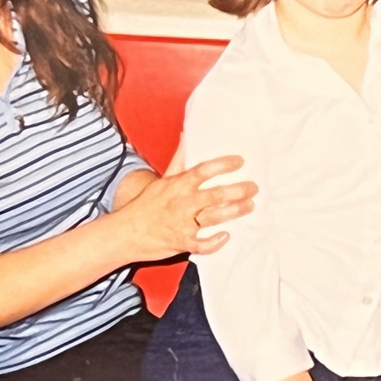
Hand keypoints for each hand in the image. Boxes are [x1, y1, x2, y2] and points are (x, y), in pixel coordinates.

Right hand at [118, 155, 257, 262]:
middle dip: (238, 191)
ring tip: (250, 206)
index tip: (240, 162)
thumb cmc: (146, 205)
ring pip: (214, 217)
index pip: (204, 171)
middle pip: (216, 195)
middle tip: (253, 187)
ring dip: (234, 212)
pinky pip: (203, 244)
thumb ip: (178, 159)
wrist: (126, 232)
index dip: (223, 165)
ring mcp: (183, 224)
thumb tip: (186, 135)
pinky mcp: (182, 242)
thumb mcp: (162, 179)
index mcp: (178, 185)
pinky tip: (226, 236)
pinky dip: (215, 242)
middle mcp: (183, 203)